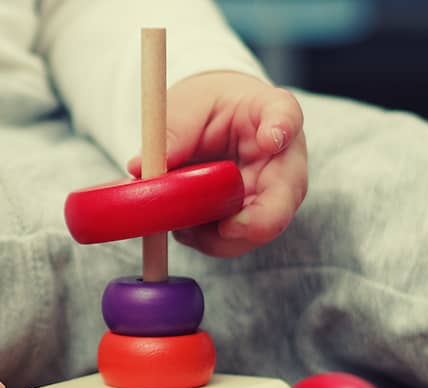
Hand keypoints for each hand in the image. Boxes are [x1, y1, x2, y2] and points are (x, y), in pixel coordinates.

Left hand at [128, 71, 307, 256]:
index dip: (281, 128)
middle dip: (259, 220)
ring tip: (180, 223)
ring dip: (217, 236)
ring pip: (258, 229)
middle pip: (286, 194)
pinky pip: (232, 241)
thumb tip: (141, 167)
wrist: (216, 126)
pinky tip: (183, 225)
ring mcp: (272, 194)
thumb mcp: (185, 106)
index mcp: (269, 112)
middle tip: (227, 229)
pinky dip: (204, 240)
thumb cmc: (206, 109)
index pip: (285, 115)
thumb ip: (172, 131)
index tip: (270, 138)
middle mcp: (282, 158)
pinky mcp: (251, 220)